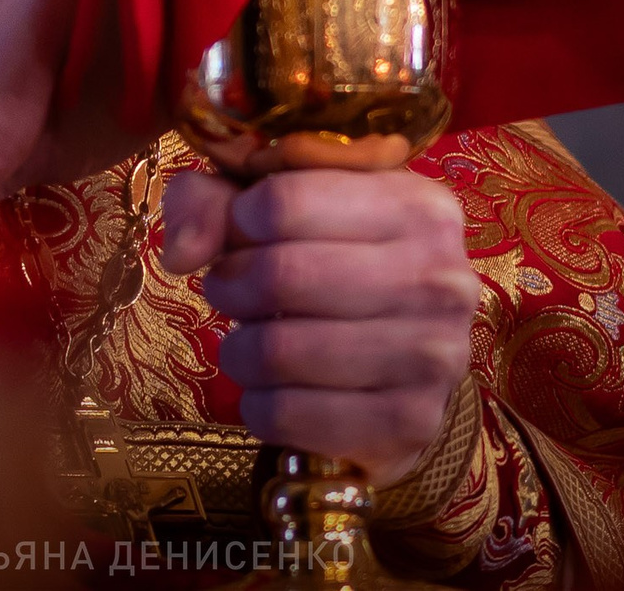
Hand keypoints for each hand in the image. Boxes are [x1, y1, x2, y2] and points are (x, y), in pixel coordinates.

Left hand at [161, 165, 476, 484]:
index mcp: (419, 204)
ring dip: (240, 350)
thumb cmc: (334, 264)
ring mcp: (435, 355)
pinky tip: (272, 390)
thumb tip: (183, 254)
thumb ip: (215, 203)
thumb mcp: (279, 211)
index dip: (237, 221)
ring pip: (281, 349)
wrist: (403, 363)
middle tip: (228, 291)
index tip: (240, 236)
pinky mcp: (411, 422)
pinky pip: (289, 415)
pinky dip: (258, 405)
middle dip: (231, 286)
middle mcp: (441, 277)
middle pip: (282, 274)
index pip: (284, 201)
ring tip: (248, 341)